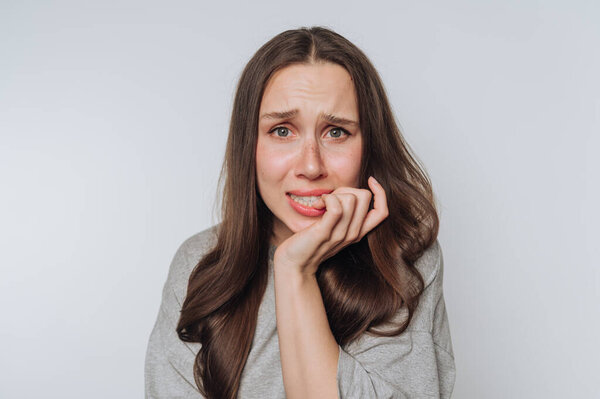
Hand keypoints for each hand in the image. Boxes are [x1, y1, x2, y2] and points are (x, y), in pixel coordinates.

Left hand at [273, 176, 388, 276]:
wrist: (293, 264)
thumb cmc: (309, 241)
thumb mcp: (332, 226)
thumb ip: (343, 212)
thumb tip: (346, 190)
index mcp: (357, 232)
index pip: (383, 212)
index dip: (380, 192)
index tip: (370, 180)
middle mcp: (353, 234)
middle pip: (365, 196)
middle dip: (346, 189)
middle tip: (329, 198)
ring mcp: (340, 234)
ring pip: (351, 198)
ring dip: (333, 194)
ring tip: (320, 204)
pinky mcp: (325, 232)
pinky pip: (336, 206)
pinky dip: (327, 199)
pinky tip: (317, 205)